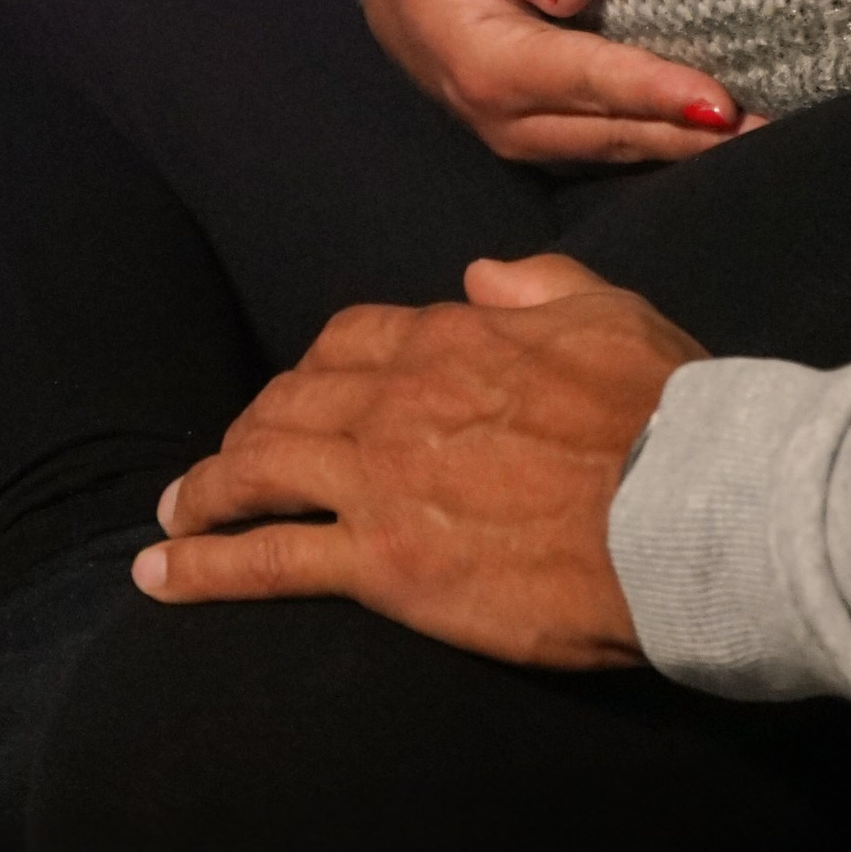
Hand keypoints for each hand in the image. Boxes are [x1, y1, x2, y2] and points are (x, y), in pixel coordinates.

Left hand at [132, 254, 703, 666]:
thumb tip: (481, 273)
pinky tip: (158, 578)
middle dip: (247, 429)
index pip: (353, 341)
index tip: (303, 396)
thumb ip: (541, 285)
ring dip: (207, 490)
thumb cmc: (671, 413)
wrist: (692, 504)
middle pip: (289, 402)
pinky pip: (266, 558)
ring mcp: (381, 479)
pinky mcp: (382, 562)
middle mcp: (400, 397)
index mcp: (456, 334)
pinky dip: (201, 565)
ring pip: (259, 468)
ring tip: (175, 515)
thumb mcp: (613, 313)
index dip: (316, 371)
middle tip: (224, 463)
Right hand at [360, 0, 747, 163]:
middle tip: (773, 128)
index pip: (589, 79)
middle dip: (694, 133)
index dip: (657, 91)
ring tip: (764, 137)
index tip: (719, 100)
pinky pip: (613, 146)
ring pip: (621, 147)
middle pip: (617, 128)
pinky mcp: (546, 139)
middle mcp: (508, 119)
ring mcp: (526, 139)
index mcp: (489, 64)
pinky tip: (715, 135)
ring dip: (690, 146)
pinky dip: (665, 142)